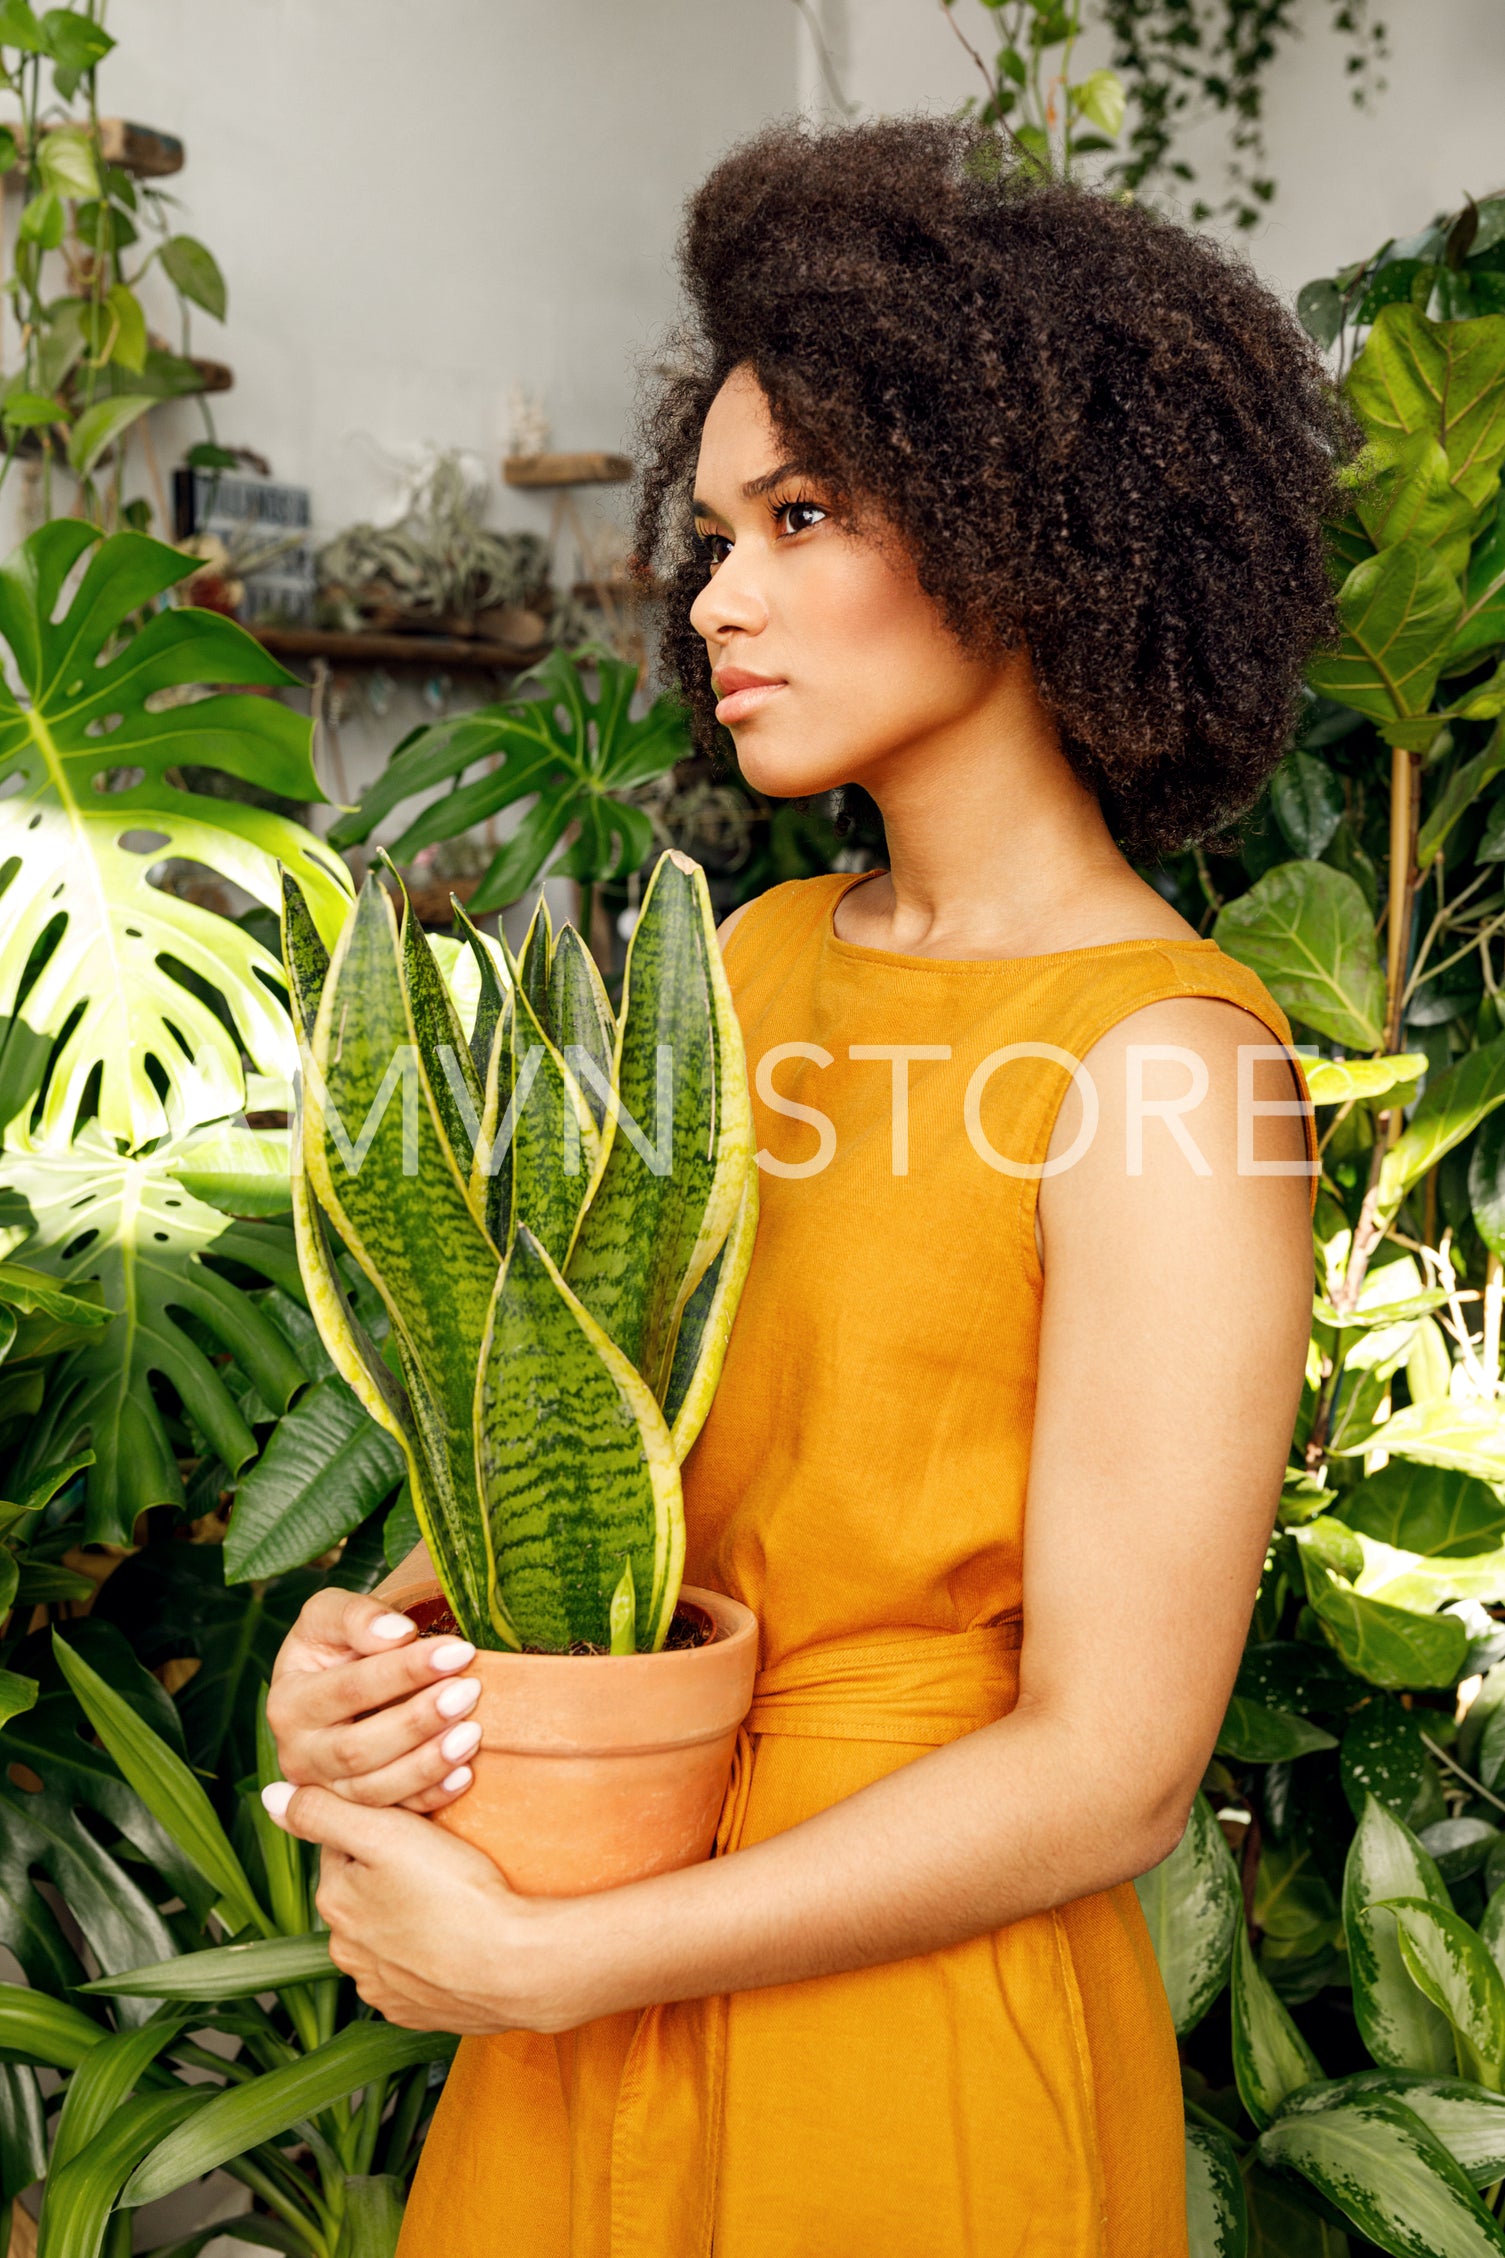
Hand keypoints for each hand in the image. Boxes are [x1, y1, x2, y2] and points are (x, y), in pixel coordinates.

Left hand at [261, 1783, 581, 2033]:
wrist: (513, 1965)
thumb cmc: (454, 1892)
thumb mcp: (387, 1833)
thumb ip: (324, 1811)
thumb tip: (270, 1796)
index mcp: (335, 1902)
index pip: (345, 1847)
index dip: (381, 1826)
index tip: (416, 1824)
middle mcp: (347, 1951)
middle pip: (364, 1892)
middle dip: (391, 1874)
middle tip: (439, 1858)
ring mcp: (381, 1988)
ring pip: (388, 1933)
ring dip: (408, 1916)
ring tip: (452, 1898)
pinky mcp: (415, 2012)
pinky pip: (414, 1973)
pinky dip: (429, 1955)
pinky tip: (457, 1937)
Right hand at [265, 1588, 482, 1813]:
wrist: (337, 1680)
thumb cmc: (336, 1642)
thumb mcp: (330, 1613)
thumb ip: (357, 1616)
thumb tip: (397, 1634)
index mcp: (288, 1702)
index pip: (351, 1687)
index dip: (406, 1670)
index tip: (459, 1651)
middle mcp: (298, 1753)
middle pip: (358, 1748)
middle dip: (419, 1721)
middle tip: (470, 1692)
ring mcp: (324, 1790)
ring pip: (374, 1789)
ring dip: (428, 1763)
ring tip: (472, 1732)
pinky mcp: (353, 1813)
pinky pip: (392, 1814)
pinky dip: (430, 1796)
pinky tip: (465, 1774)